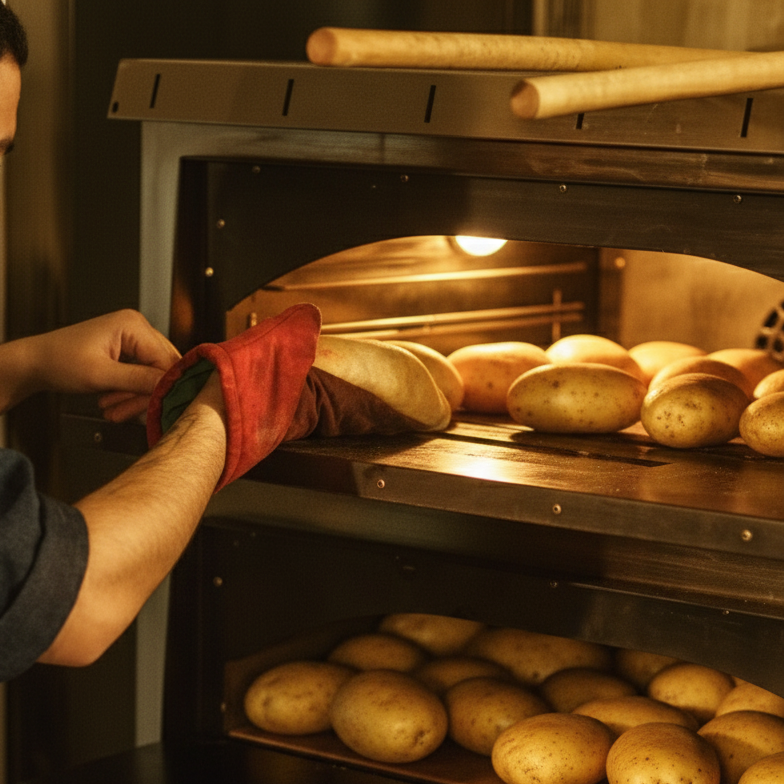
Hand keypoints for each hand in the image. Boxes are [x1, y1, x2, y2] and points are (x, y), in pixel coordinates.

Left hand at [25, 310, 180, 420]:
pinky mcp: (128, 352)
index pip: (166, 360)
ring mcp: (133, 340)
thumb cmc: (58, 361)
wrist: (35, 364)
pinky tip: (115, 402)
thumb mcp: (100, 374)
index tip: (155, 408)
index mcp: (133, 325)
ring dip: (135, 398)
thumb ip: (138, 380)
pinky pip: (141, 376)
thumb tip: (170, 386)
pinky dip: (130, 393)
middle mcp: (137, 328)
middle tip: (125, 412)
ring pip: (152, 376)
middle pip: (162, 369)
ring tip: (113, 409)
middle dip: (145, 394)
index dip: (162, 387)